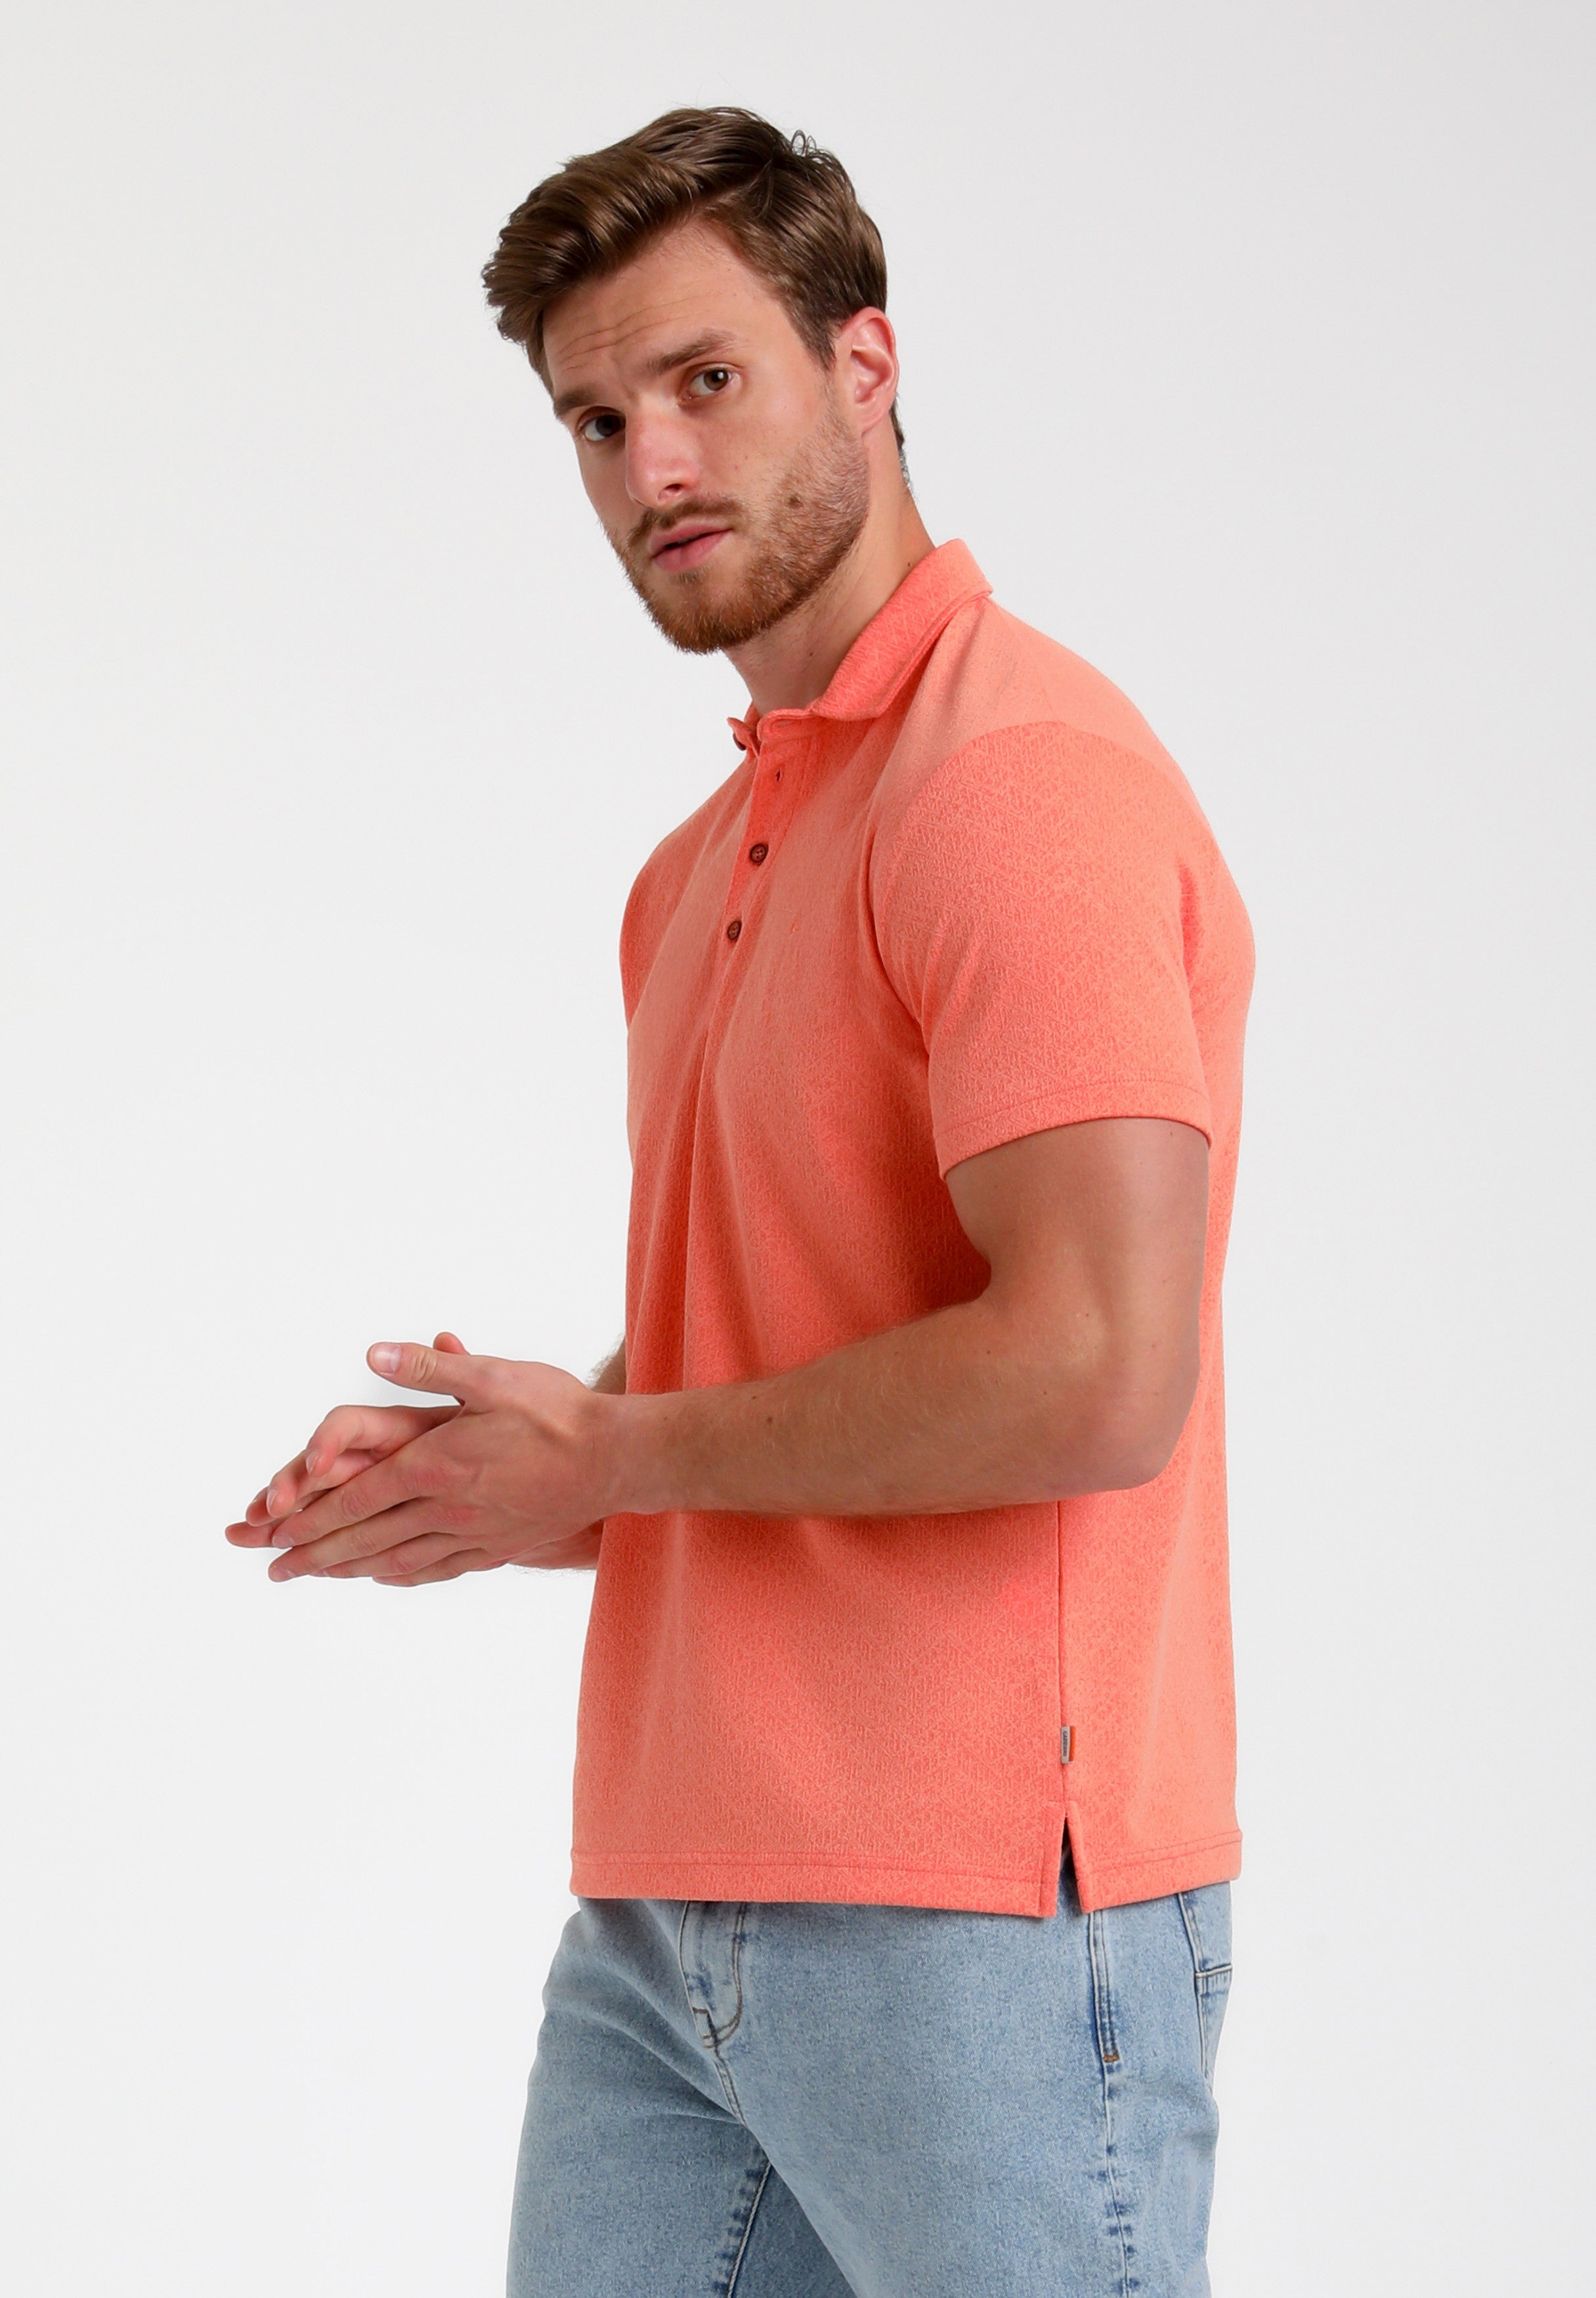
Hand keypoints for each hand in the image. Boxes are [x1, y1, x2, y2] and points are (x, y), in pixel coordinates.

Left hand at [233, 1336, 617, 1587]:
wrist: (618, 1458)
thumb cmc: (559, 1411)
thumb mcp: (493, 1376)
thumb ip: (432, 1368)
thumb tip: (377, 1352)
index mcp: (436, 1464)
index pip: (358, 1495)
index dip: (312, 1515)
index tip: (274, 1532)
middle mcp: (447, 1507)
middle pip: (367, 1536)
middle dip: (315, 1553)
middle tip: (273, 1568)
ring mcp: (474, 1532)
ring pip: (398, 1558)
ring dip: (349, 1569)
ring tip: (315, 1576)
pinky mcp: (501, 1546)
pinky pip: (440, 1567)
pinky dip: (403, 1575)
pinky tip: (388, 1577)